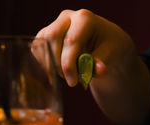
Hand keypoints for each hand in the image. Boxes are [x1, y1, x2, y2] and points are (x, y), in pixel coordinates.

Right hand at [36, 9, 149, 124]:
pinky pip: (38, 48)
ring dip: (51, 64)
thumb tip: (99, 69)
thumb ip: (102, 62)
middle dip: (58, 64)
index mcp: (85, 18)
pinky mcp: (47, 34)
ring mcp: (55, 24)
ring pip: (42, 44)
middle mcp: (67, 17)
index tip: (73, 82)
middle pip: (52, 39)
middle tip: (70, 80)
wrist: (106, 42)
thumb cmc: (110, 46)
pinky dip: (44, 62)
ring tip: (67, 75)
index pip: (71, 41)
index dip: (69, 64)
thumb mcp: (112, 54)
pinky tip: (58, 71)